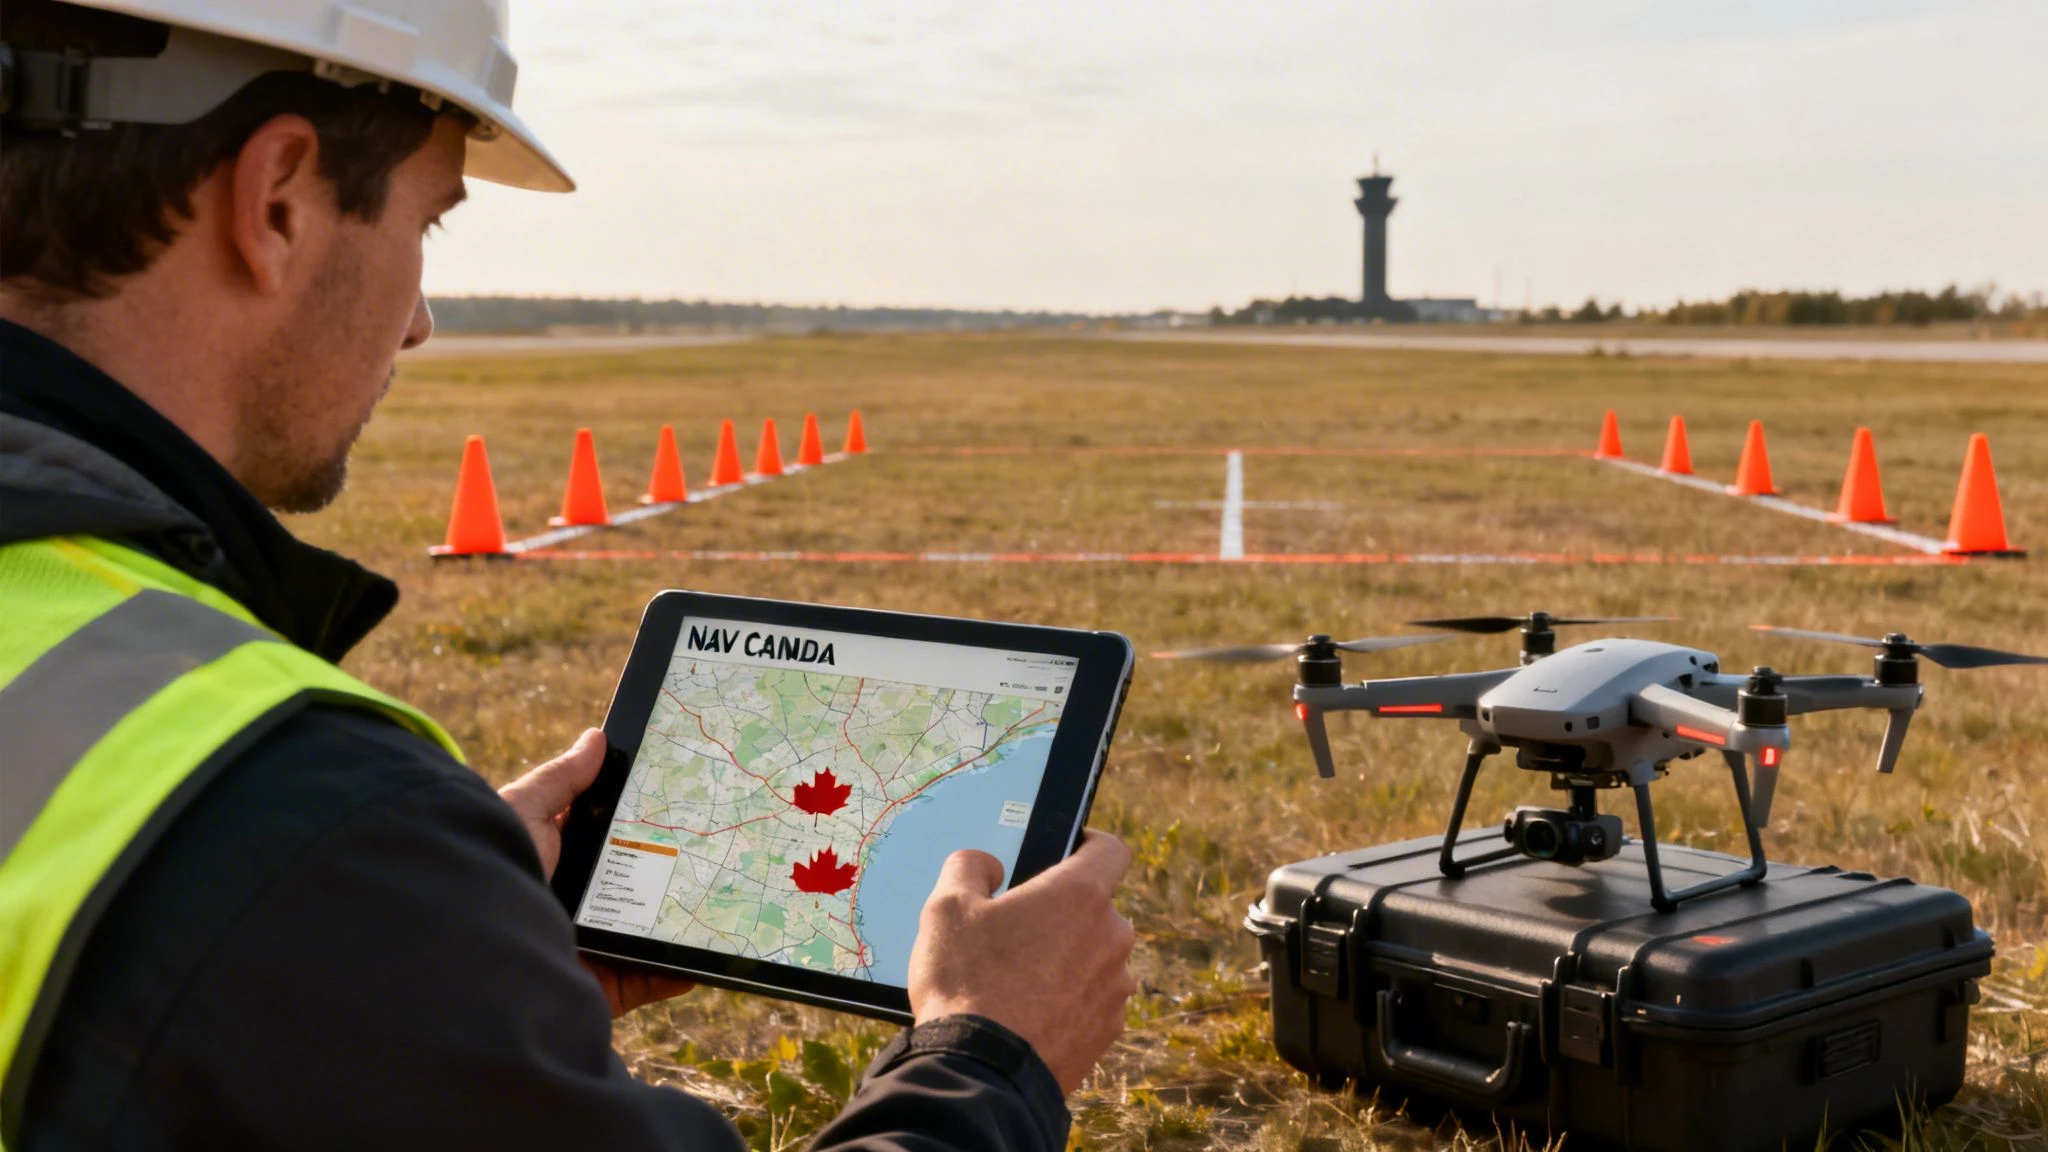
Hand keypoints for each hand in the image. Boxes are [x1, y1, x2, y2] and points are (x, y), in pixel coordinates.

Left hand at [499, 731, 696, 1016]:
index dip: (640, 823)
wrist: (470, 951)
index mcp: (555, 862)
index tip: (684, 804)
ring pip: (645, 932)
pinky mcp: (596, 987)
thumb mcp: (525, 812)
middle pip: (632, 885)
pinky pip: (645, 979)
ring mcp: (587, 948)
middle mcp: (572, 904)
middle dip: (671, 870)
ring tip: (720, 896)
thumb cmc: (491, 870)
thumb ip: (560, 780)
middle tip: (715, 846)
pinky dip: (676, 970)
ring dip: (680, 918)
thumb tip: (598, 737)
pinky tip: (702, 951)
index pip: (606, 838)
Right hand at [906, 832, 1136, 1094]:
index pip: (1111, 849)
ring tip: (1017, 979)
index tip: (1066, 849)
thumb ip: (969, 867)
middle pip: (1097, 909)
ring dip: (1068, 960)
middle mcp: (1112, 937)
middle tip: (1017, 929)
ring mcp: (1115, 988)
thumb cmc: (966, 981)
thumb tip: (986, 864)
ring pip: (1095, 958)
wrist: (982, 1073)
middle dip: (1063, 913)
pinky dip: (1068, 1001)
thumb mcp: (946, 908)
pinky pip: (1091, 1001)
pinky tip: (1028, 1014)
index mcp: (1080, 895)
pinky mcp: (1108, 1031)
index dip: (1088, 843)